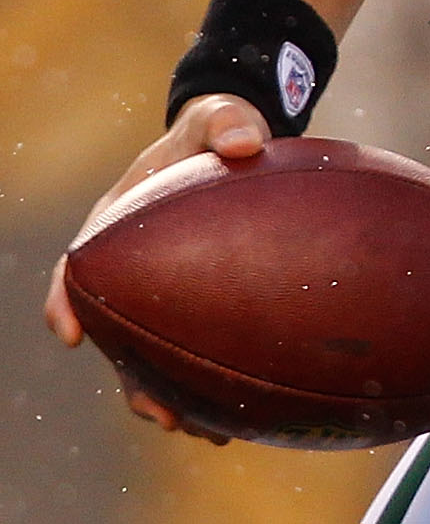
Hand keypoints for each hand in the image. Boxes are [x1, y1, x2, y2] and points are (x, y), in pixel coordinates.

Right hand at [42, 92, 272, 443]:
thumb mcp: (220, 116)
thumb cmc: (218, 130)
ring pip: (157, 358)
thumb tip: (243, 142)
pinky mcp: (203, 303)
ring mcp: (167, 292)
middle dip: (132, 379)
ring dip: (174, 398)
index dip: (66, 302)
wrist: (241, 141)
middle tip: (158, 413)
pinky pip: (201, 349)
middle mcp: (135, 271)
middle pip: (119, 336)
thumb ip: (226, 122)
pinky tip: (245, 414)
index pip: (78, 270)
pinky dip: (215, 383)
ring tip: (205, 433)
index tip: (70, 332)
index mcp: (118, 227)